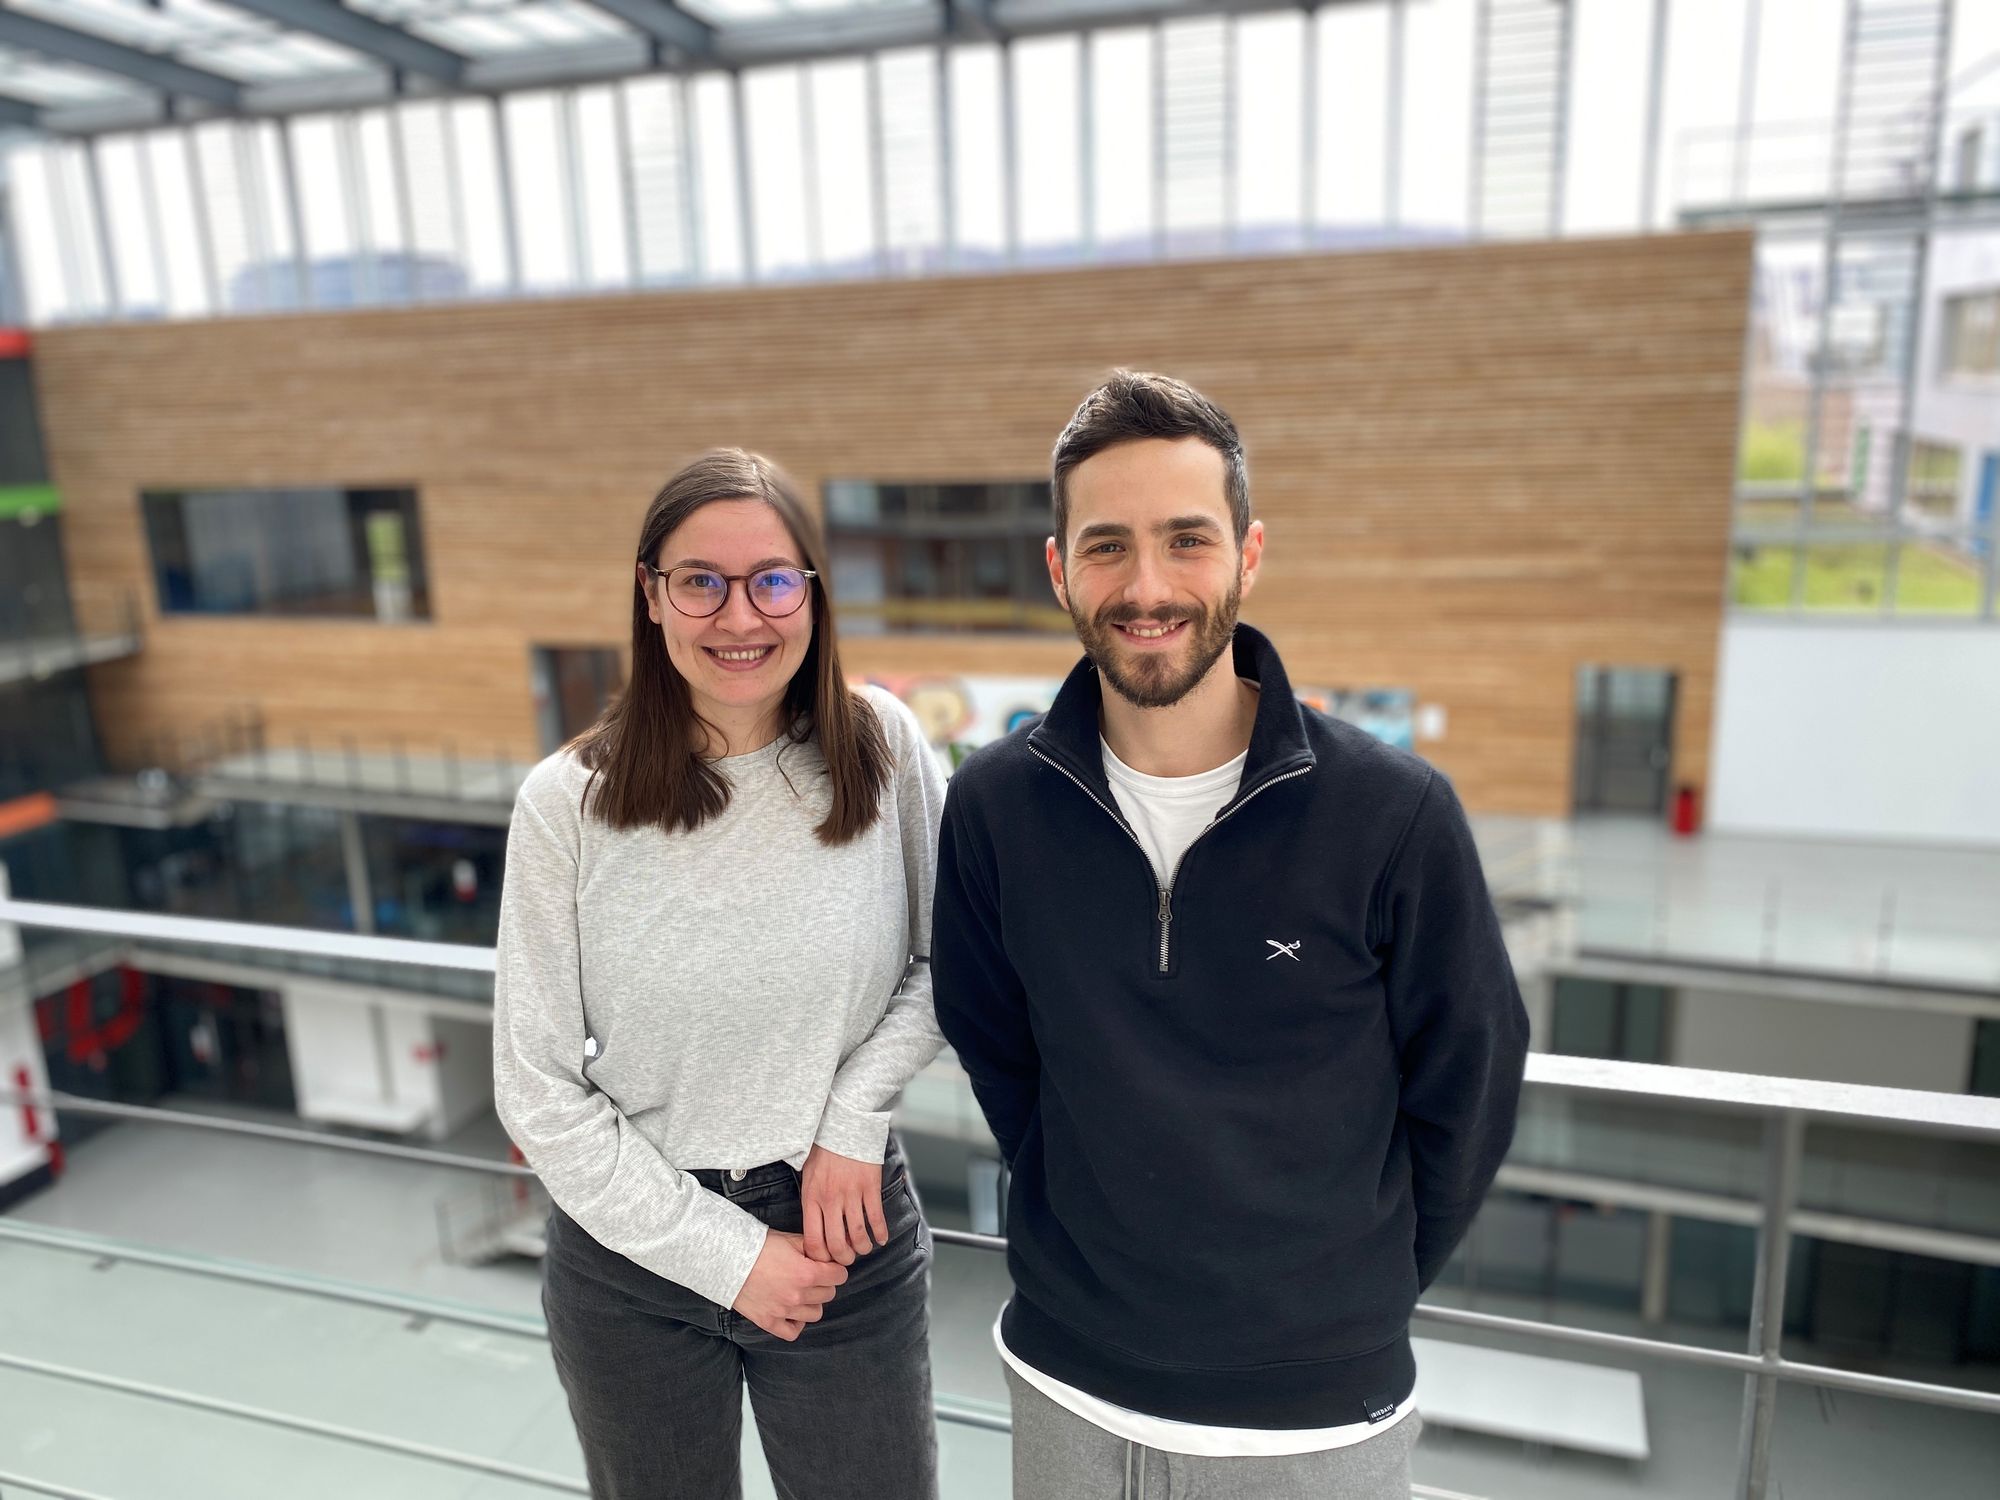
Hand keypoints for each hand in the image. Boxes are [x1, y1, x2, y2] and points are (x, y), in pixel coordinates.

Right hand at [733, 1230, 846, 1340]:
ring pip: (815, 1313)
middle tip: (813, 1276)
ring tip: (802, 1292)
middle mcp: (798, 1295)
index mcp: (806, 1273)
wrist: (727, 1260)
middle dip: (824, 1284)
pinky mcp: (768, 1321)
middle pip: (829, 1294)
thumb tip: (828, 1254)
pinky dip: (796, 1324)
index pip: (839, 1276)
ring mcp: (783, 1311)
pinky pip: (793, 1332)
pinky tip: (793, 1312)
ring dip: (812, 1302)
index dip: (836, 1269)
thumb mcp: (789, 1239)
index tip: (829, 1267)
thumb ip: (812, 1246)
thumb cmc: (757, 1246)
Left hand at [798, 1144, 888, 1264]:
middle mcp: (830, 1200)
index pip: (813, 1240)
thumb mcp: (807, 1176)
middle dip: (843, 1258)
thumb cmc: (823, 1150)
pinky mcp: (869, 1187)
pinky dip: (880, 1232)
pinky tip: (881, 1238)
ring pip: (857, 1234)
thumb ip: (810, 1201)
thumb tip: (814, 1227)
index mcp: (811, 1198)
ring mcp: (851, 1194)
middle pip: (836, 1243)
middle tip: (848, 1258)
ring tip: (864, 1248)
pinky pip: (876, 1218)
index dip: (821, 1257)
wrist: (843, 1125)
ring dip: (862, 1247)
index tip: (827, 1260)